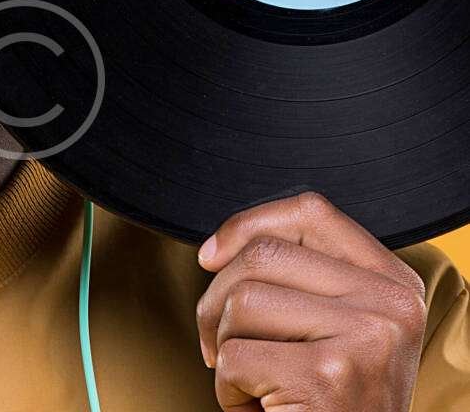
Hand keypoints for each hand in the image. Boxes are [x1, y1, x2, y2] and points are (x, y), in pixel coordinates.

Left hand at [194, 190, 427, 411]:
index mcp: (392, 280)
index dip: (248, 224)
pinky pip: (234, 356)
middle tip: (222, 342)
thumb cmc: (329, 399)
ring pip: (241, 302)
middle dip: (217, 300)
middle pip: (263, 256)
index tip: (212, 255)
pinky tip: (259, 406)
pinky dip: (227, 388)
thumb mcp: (334, 324)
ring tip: (253, 379)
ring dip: (224, 347)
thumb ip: (299, 275)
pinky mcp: (330, 377)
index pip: (310, 211)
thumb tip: (215, 249)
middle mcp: (391, 303)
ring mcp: (367, 337)